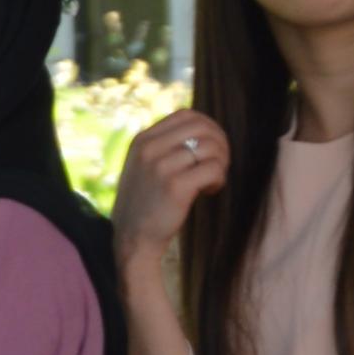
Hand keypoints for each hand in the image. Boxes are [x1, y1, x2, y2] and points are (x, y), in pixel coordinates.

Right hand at [110, 111, 228, 267]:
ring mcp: (161, 167)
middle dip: (219, 143)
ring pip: (210, 148)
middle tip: (219, 164)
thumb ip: (163, 145)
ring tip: (212, 180)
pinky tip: (211, 191)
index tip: (212, 146)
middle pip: (202, 128)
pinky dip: (219, 179)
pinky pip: (213, 169)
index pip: (186, 115)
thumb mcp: (143, 166)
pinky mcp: (176, 186)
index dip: (207, 126)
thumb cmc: (145, 204)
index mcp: (142, 140)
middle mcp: (150, 149)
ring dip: (221, 163)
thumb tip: (203, 129)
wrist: (133, 239)